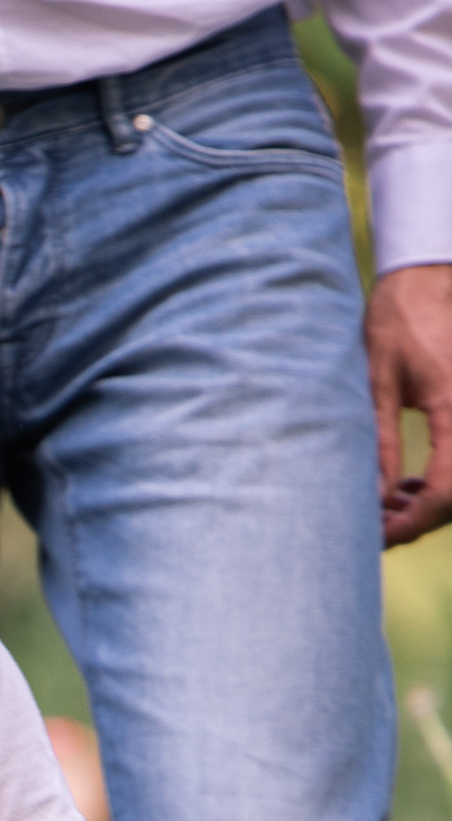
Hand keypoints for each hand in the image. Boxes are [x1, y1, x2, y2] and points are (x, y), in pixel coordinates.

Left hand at [366, 264, 451, 547]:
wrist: (423, 285)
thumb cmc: (396, 326)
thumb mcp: (377, 385)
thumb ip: (380, 444)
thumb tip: (377, 496)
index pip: (446, 487)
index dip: (415, 521)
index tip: (380, 535)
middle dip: (419, 520)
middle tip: (376, 531)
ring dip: (428, 505)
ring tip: (384, 511)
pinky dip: (437, 484)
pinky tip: (405, 488)